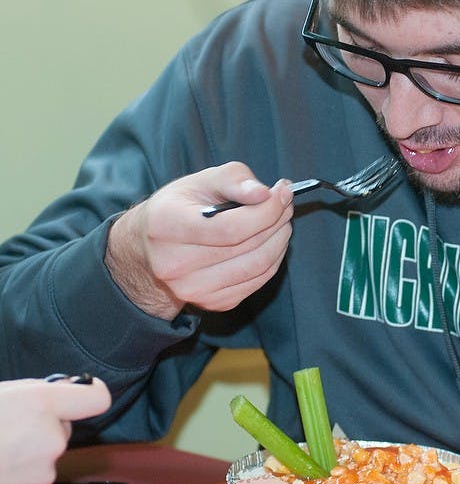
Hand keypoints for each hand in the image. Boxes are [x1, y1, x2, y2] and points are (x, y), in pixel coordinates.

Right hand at [0, 377, 110, 483]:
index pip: (96, 398)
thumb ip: (31, 394)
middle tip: (5, 432)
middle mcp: (50, 439)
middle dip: (41, 429)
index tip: (77, 396)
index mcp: (40, 406)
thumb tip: (59, 391)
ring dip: (26, 457)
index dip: (86, 396)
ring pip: (45, 459)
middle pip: (62, 430)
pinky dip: (17, 481)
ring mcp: (43, 473)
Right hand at [105, 162, 294, 318]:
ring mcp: (192, 289)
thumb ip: (234, 180)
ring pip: (257, 267)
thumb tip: (265, 193)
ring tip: (282, 221)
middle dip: (277, 221)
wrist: (149, 248)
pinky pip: (256, 282)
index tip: (283, 193)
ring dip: (280, 241)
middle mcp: (174, 264)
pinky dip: (272, 260)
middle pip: (247, 247)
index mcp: (166, 226)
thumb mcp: (200, 181)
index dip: (266, 211)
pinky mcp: (211, 303)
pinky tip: (270, 242)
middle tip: (286, 204)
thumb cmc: (178, 208)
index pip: (231, 227)